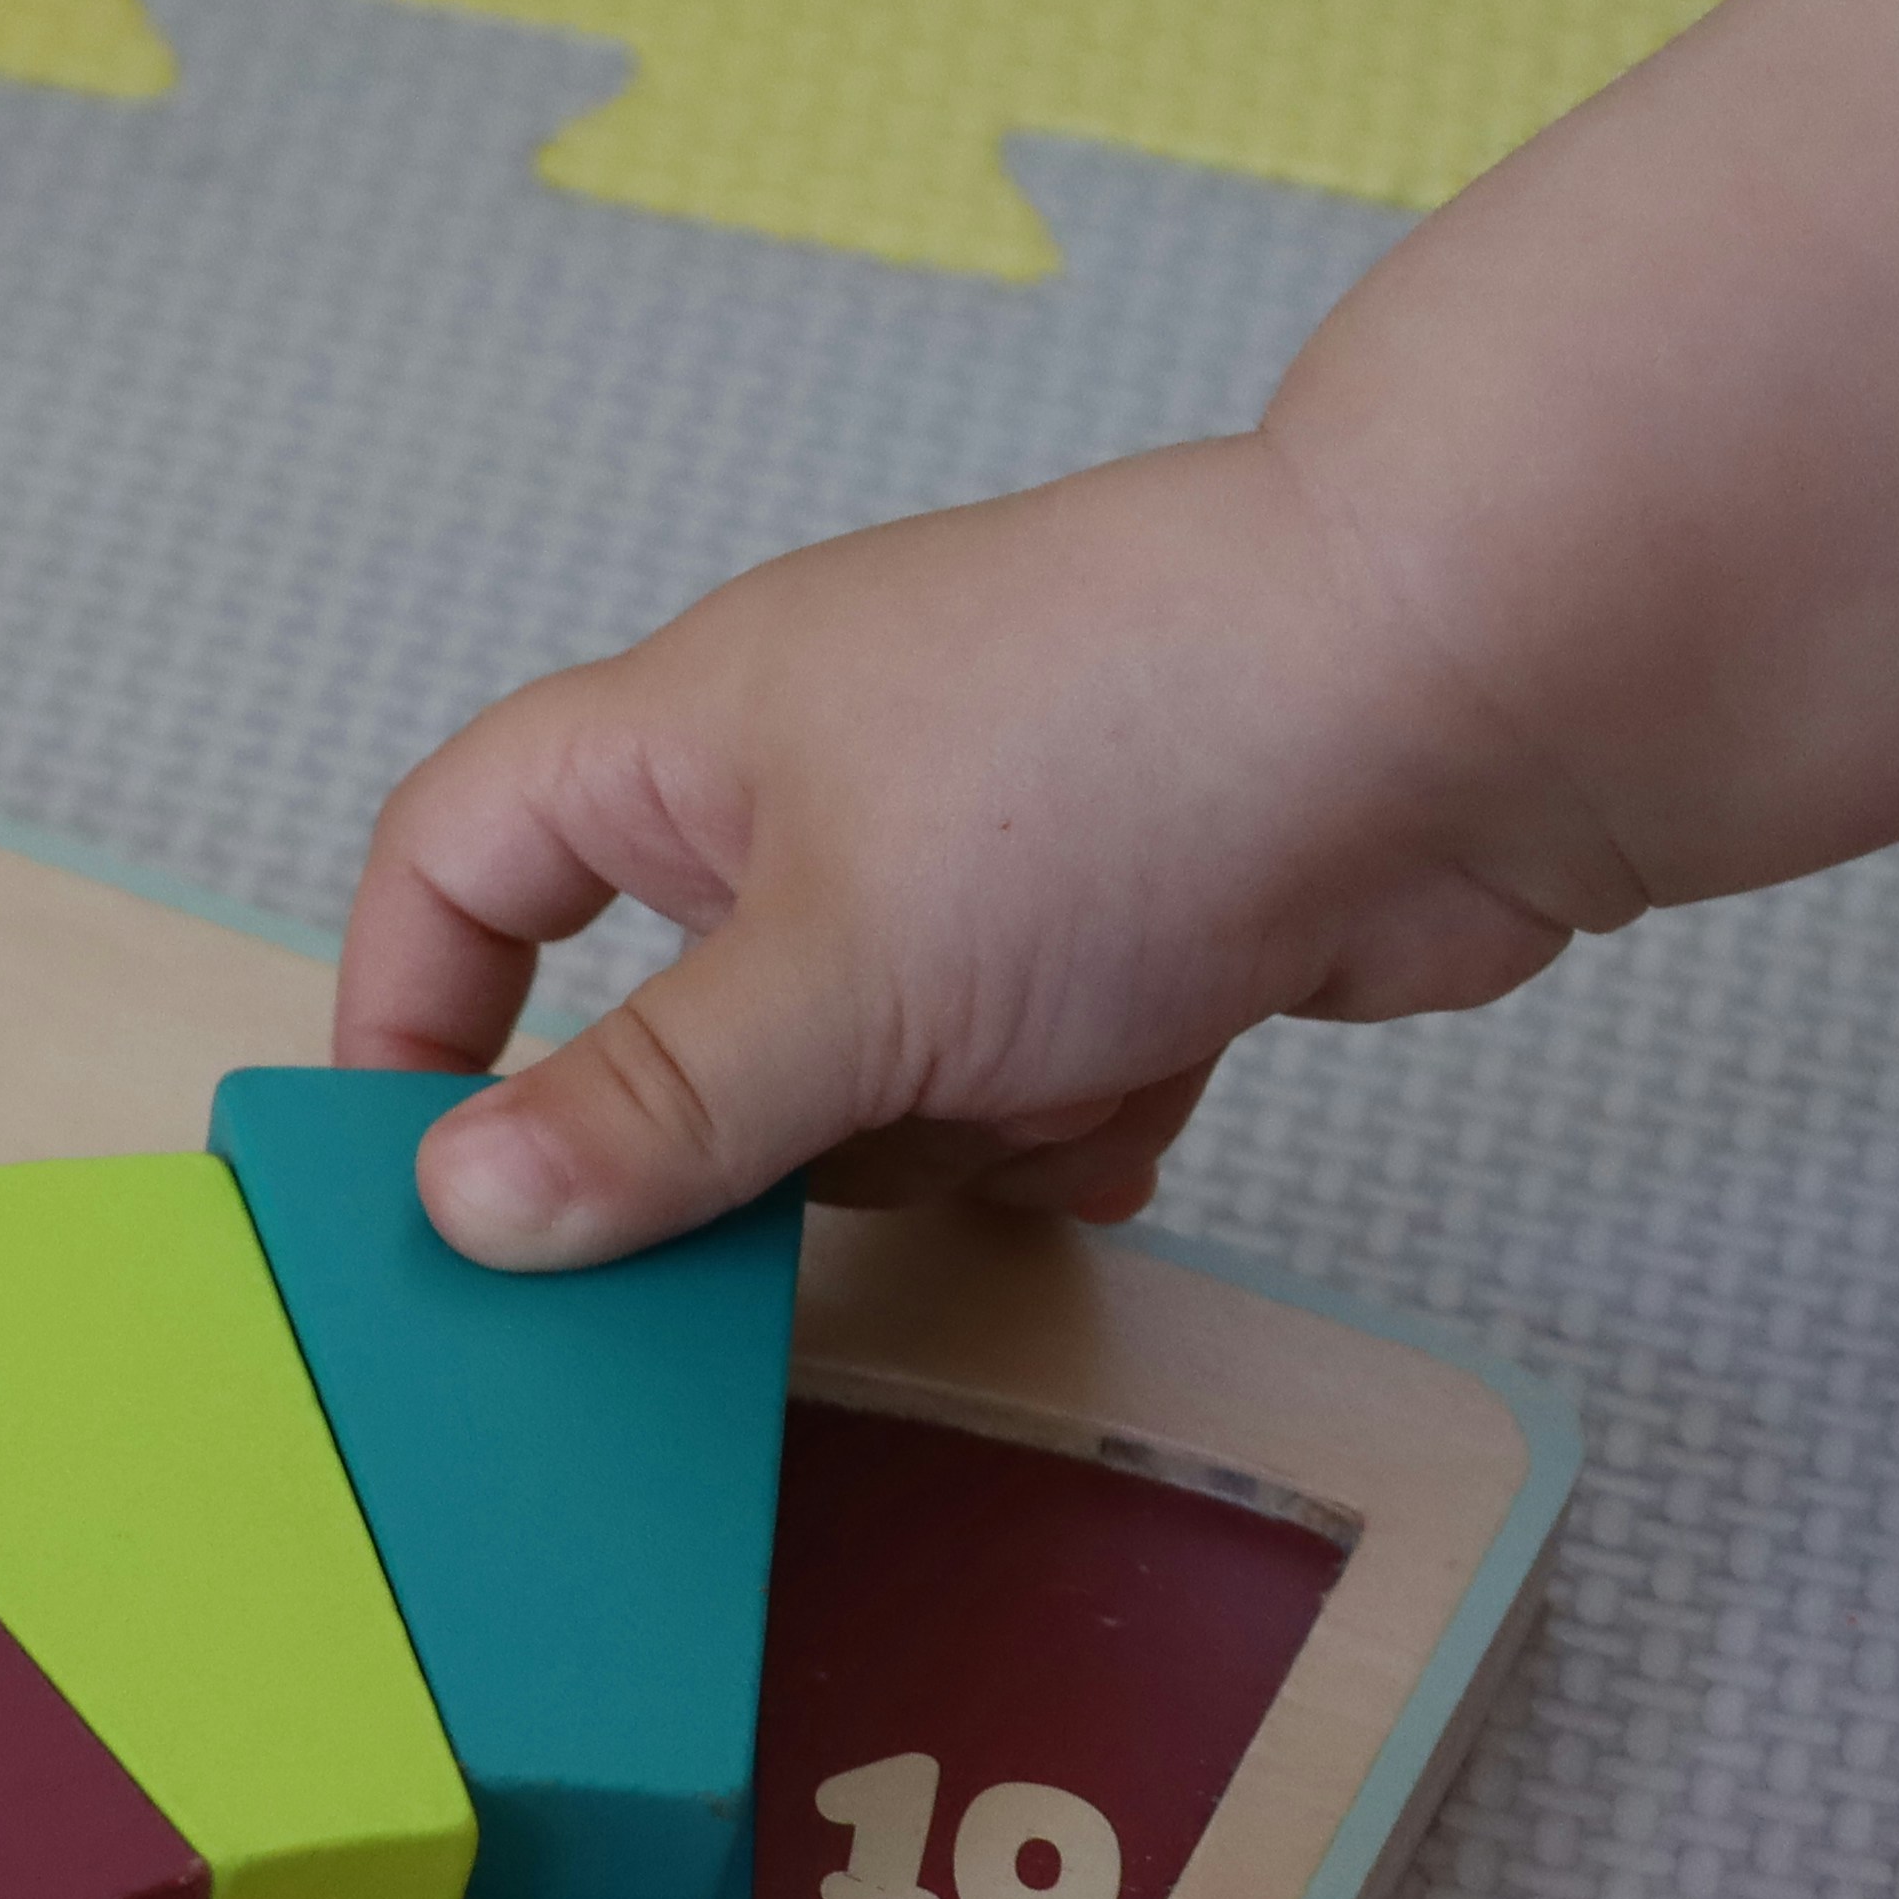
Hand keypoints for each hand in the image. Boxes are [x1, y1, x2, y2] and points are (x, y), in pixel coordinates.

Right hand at [335, 429, 1608, 1271]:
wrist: (1485, 689)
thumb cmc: (1136, 745)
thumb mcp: (838, 970)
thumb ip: (646, 1109)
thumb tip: (461, 1209)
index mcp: (694, 740)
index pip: (461, 859)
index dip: (414, 1008)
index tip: (421, 1170)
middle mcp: (815, 793)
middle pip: (670, 1017)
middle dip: (742, 1128)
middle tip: (770, 1202)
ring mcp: (975, 867)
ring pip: (853, 1086)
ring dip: (934, 1133)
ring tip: (1038, 1077)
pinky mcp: (1120, 940)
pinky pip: (1015, 1092)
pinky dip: (1063, 1122)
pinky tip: (1134, 1098)